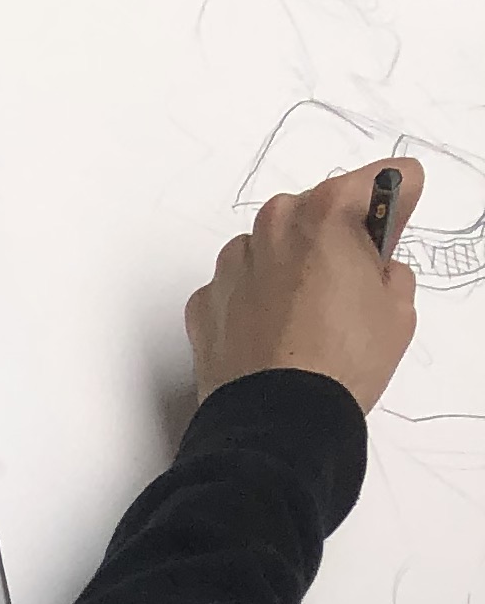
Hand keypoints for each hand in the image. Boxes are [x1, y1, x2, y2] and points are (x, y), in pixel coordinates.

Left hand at [184, 158, 421, 415]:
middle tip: (347, 285)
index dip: (395, 206)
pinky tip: (269, 337)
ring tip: (304, 319)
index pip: (382, 180)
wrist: (278, 424)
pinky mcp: (204, 303)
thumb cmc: (341, 364)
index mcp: (327, 211)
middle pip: (317, 211)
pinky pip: (237, 289)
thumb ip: (389, 268)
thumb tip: (374, 268)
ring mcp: (233, 265)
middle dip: (333, 238)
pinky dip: (252, 305)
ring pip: (270, 248)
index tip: (391, 230)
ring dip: (287, 269)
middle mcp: (274, 225)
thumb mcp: (398, 310)